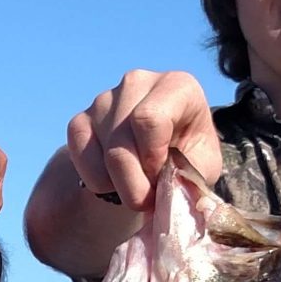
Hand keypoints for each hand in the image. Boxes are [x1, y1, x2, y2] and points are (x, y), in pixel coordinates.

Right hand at [62, 69, 220, 211]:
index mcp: (176, 85)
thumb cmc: (187, 156)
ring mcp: (104, 100)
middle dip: (135, 184)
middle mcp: (136, 83)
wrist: (162, 154)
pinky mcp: (79, 120)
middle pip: (121, 143)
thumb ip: (189, 180)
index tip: (162, 177)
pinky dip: (98, 181)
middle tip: (149, 198)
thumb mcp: (201, 167)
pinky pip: (80, 158)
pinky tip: (115, 179)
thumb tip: (169, 198)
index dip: (153, 159)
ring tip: (138, 185)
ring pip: (103, 155)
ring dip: (120, 184)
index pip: (150, 119)